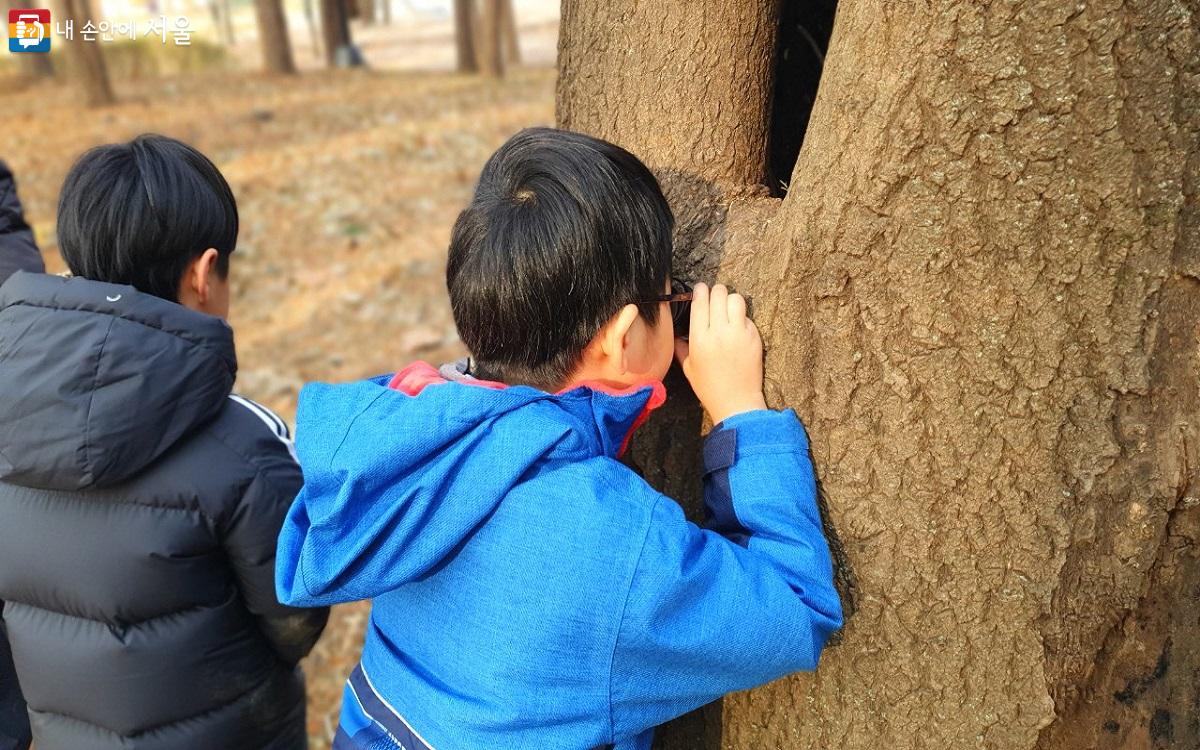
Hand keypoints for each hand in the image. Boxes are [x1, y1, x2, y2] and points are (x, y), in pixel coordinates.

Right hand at [674, 283, 767, 423]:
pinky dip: (741, 317)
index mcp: (700, 338)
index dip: (700, 290)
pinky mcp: (754, 337)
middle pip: (719, 294)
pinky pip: (747, 316)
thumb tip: (675, 335)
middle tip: (714, 296)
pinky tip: (737, 327)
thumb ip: (681, 347)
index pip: (700, 302)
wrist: (736, 401)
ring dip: (730, 300)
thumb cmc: (710, 387)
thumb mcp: (689, 367)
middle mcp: (719, 332)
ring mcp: (739, 333)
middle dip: (715, 292)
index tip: (700, 288)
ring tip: (727, 308)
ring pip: (736, 299)